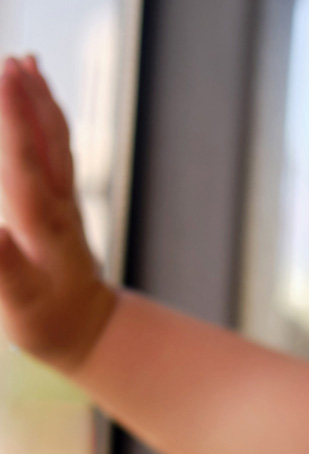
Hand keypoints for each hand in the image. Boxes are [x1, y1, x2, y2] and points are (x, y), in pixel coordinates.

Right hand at [0, 55, 114, 371]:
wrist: (90, 331)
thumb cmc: (49, 322)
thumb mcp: (18, 303)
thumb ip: (0, 267)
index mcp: (43, 225)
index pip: (24, 163)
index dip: (13, 119)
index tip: (4, 75)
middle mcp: (60, 207)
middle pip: (47, 144)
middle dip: (28, 99)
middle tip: (11, 58)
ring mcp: (67, 204)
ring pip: (58, 145)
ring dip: (42, 102)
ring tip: (28, 64)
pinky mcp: (66, 207)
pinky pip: (59, 154)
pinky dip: (49, 122)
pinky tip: (42, 102)